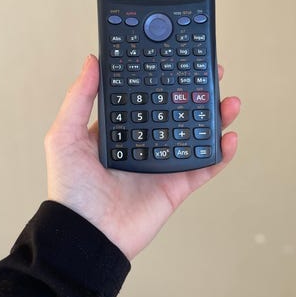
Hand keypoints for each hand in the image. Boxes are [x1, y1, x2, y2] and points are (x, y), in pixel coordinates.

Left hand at [45, 55, 240, 259]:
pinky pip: (205, 168)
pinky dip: (221, 154)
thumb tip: (92, 61)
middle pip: (177, 111)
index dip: (162, 77)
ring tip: (228, 102)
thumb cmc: (70, 190)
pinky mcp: (177, 187)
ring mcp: (163, 165)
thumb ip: (78, 98)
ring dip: (215, 118)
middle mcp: (145, 143)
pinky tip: (230, 138)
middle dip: (197, 92)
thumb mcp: (65, 137)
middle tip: (212, 73)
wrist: (87, 237)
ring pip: (196, 135)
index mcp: (121, 129)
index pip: (146, 95)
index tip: (176, 59)